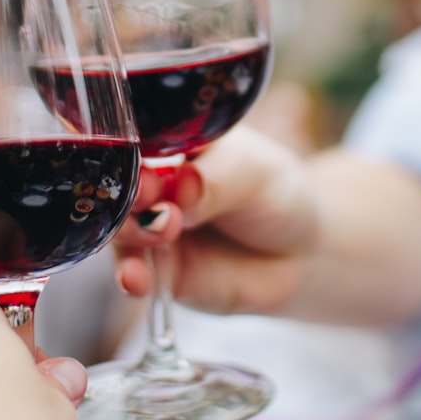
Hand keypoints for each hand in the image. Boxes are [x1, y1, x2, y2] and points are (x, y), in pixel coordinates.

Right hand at [113, 126, 420, 324]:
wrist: (300, 253)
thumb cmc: (275, 194)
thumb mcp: (254, 174)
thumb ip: (216, 181)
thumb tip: (181, 188)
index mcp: (169, 144)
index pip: (135, 139)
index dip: (133, 150)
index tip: (146, 163)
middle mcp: (151, 185)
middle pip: (120, 185)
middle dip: (131, 193)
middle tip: (153, 198)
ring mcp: (149, 228)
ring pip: (121, 229)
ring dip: (132, 232)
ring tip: (161, 231)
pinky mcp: (157, 271)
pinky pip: (134, 274)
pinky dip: (131, 277)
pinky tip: (136, 281)